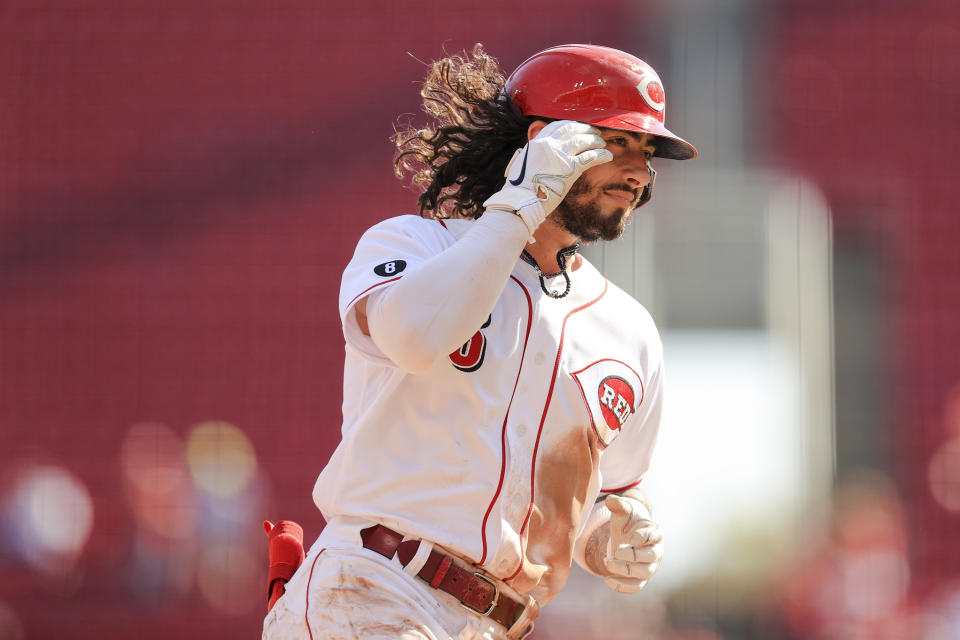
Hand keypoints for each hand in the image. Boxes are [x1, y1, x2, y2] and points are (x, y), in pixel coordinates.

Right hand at [482, 120, 611, 235]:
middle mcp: (549, 145)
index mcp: (537, 142)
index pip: (557, 126)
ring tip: (602, 143)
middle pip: (572, 129)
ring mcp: (560, 156)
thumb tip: (539, 154)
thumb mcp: (522, 163)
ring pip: (583, 141)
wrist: (520, 200)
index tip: (578, 127)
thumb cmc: (520, 188)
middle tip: (594, 132)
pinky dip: (601, 154)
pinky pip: (590, 157)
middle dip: (585, 129)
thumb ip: (534, 154)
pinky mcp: (570, 169)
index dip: (571, 125)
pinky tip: (607, 155)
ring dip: (595, 140)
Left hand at [603, 494, 662, 593]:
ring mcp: (650, 566)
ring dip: (625, 571)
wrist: (627, 536)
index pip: (653, 536)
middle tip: (615, 550)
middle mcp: (656, 551)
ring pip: (644, 574)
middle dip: (633, 555)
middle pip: (651, 557)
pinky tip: (607, 580)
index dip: (640, 536)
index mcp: (655, 533)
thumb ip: (619, 505)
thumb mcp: (623, 512)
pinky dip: (622, 586)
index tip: (627, 535)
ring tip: (608, 563)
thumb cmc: (628, 522)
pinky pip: (636, 587)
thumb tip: (611, 500)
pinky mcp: (642, 578)